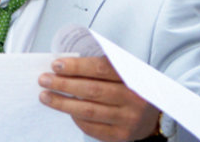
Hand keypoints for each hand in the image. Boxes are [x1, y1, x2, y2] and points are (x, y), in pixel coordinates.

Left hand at [38, 56, 159, 141]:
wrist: (155, 115)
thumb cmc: (132, 88)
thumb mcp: (125, 71)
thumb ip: (101, 67)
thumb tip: (66, 65)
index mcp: (133, 76)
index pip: (101, 68)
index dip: (77, 66)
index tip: (57, 65)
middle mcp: (133, 98)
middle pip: (92, 90)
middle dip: (64, 84)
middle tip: (44, 80)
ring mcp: (128, 118)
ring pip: (88, 110)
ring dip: (63, 103)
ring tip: (46, 96)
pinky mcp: (121, 135)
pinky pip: (92, 127)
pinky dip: (76, 118)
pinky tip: (65, 110)